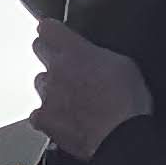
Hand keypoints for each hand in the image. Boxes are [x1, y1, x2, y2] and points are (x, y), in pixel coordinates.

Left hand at [30, 21, 152, 159]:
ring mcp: (48, 95)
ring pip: (40, 82)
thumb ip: (100, 56)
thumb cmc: (127, 102)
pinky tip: (64, 121)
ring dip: (51, 86)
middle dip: (50, 53)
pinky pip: (38, 113)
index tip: (53, 32)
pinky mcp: (44, 119)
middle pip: (39, 49)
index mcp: (76, 51)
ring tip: (71, 98)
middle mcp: (57, 69)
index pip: (48, 28)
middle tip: (66, 64)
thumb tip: (94, 56)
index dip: (51, 30)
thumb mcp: (124, 65)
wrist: (121, 137)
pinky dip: (47, 116)